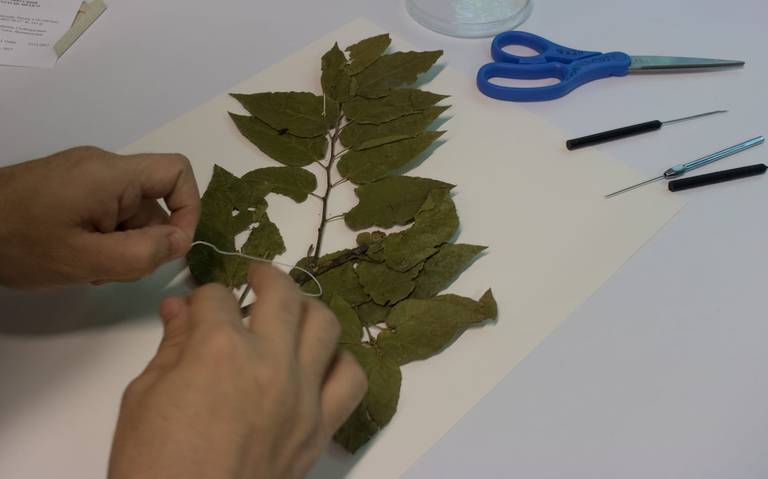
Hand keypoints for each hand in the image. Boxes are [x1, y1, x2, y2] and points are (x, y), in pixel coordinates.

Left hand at [0, 146, 199, 287]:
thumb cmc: (18, 242)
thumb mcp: (85, 260)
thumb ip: (141, 254)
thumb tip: (180, 242)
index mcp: (111, 174)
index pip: (177, 172)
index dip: (188, 209)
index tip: (171, 248)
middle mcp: (103, 167)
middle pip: (153, 199)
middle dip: (147, 239)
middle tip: (116, 270)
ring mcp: (84, 175)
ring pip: (129, 210)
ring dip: (124, 243)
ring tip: (90, 268)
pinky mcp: (69, 186)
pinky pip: (106, 210)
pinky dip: (105, 237)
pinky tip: (79, 258)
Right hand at [109, 264, 366, 478]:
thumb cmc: (153, 463)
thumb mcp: (143, 398)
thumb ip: (169, 345)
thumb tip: (176, 308)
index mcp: (219, 350)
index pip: (217, 297)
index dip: (203, 296)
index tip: (198, 305)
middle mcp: (270, 362)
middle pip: (283, 294)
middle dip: (266, 275)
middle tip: (257, 274)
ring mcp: (303, 395)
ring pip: (326, 325)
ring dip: (307, 308)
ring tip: (291, 311)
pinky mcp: (321, 427)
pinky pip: (352, 379)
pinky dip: (341, 360)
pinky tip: (320, 360)